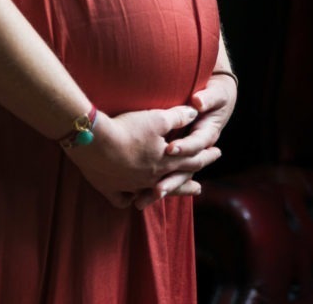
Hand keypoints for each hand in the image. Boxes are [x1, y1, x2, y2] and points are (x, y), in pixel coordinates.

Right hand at [67, 104, 219, 209]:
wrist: (95, 142)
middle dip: (189, 180)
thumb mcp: (157, 118)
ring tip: (166, 197)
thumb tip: (196, 113)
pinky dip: (129, 199)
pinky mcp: (111, 188)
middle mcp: (151, 177)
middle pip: (175, 179)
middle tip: (200, 188)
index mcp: (165, 161)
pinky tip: (132, 199)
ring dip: (162, 194)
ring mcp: (131, 186)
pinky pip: (123, 199)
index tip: (217, 153)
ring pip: (151, 193)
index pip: (192, 158)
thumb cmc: (128, 128)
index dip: (205, 154)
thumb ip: (178, 117)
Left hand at [132, 73, 237, 209]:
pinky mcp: (179, 158)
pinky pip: (166, 177)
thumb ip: (207, 99)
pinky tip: (136, 198)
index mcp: (207, 134)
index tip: (169, 148)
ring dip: (159, 190)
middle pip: (184, 170)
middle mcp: (196, 150)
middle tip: (157, 190)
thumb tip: (199, 102)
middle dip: (171, 181)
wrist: (221, 101)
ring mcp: (187, 156)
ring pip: (174, 178)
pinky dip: (152, 187)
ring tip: (140, 202)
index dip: (183, 147)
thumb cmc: (217, 98)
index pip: (195, 144)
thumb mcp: (215, 96)